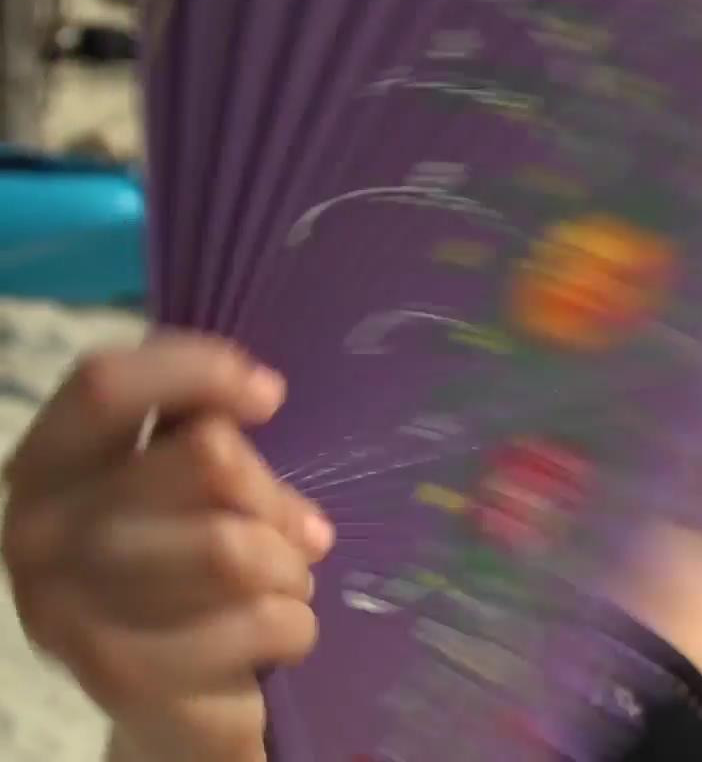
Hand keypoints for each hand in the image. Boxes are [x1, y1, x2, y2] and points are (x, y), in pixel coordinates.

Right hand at [2, 333, 333, 761]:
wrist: (169, 697)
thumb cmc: (184, 566)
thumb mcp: (191, 489)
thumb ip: (210, 439)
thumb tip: (259, 397)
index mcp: (46, 465)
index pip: (104, 385)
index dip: (199, 371)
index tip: (268, 395)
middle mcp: (35, 533)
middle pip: (203, 459)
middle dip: (273, 496)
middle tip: (297, 530)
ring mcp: (68, 610)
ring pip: (234, 547)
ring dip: (289, 566)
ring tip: (285, 583)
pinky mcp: (120, 677)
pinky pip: (260, 622)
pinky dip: (296, 625)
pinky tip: (277, 634)